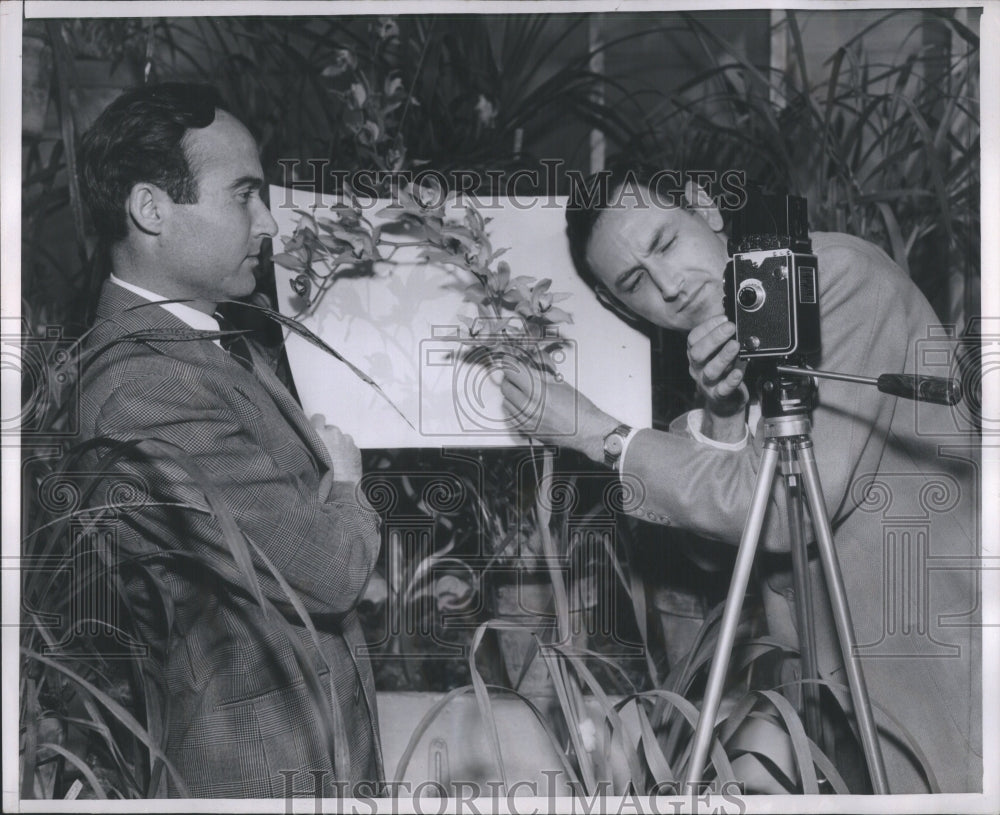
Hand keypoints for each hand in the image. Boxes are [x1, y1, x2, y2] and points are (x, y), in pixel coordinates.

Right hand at [310, 414, 361, 483]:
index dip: (317, 424)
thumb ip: (307, 443)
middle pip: (330, 429)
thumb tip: (306, 438)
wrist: (338, 490)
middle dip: (328, 436)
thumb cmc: (319, 476)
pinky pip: (350, 447)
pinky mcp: (356, 449)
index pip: (318, 418)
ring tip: (334, 459)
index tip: (316, 430)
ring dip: (338, 444)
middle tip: (324, 450)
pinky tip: (342, 464)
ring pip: (341, 438)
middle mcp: (334, 433)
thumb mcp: (305, 458)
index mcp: (318, 433)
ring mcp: (347, 441)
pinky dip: (346, 452)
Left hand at [499, 363, 618, 463]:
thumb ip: (541, 370)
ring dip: (512, 393)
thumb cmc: (579, 409)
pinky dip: (514, 408)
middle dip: (511, 378)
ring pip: (506, 402)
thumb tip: (530, 360)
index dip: (510, 363)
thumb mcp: (560, 383)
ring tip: (524, 390)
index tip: (510, 360)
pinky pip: (511, 416)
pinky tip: (525, 405)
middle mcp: (529, 408)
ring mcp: (526, 421)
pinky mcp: (526, 431)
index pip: (513, 372)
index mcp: (538, 393)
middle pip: (506, 386)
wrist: (587, 431)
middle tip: (519, 374)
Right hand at [687, 315, 748, 414]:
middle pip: (698, 353)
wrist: (725, 402)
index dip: (707, 326)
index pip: (693, 338)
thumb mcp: (719, 352)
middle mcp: (698, 368)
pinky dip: (730, 380)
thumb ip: (723, 337)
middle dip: (714, 338)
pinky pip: (722, 389)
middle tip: (730, 327)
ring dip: (723, 356)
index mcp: (696, 355)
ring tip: (735, 345)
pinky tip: (738, 372)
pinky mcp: (719, 396)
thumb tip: (731, 315)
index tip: (724, 318)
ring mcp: (707, 383)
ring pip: (710, 370)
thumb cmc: (723, 372)